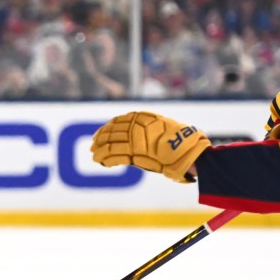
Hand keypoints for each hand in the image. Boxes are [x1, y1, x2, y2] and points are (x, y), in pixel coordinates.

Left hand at [90, 111, 210, 182]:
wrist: (185, 149)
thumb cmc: (178, 141)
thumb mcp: (161, 128)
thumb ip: (148, 129)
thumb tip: (138, 133)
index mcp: (142, 117)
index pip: (118, 121)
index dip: (107, 128)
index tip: (99, 134)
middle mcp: (135, 126)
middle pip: (111, 132)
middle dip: (100, 140)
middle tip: (93, 146)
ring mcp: (133, 139)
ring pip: (110, 144)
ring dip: (100, 151)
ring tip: (95, 156)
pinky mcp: (132, 153)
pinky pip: (114, 156)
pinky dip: (106, 159)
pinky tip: (101, 162)